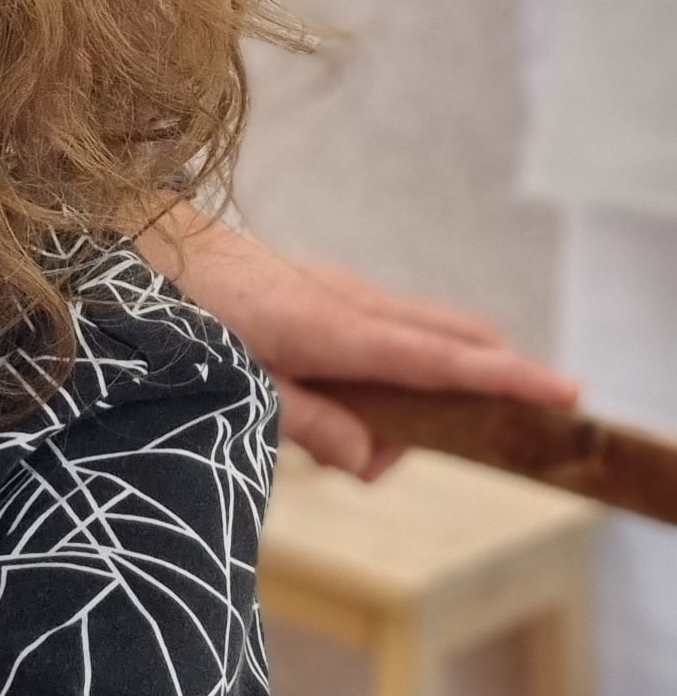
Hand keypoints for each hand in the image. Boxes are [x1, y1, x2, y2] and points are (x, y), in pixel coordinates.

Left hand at [142, 206, 578, 477]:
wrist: (131, 238)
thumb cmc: (175, 314)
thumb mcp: (234, 384)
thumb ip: (307, 422)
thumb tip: (372, 458)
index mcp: (331, 329)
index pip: (436, 361)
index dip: (503, 381)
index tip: (563, 393)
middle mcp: (342, 300)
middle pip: (443, 337)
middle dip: (486, 376)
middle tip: (515, 415)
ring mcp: (329, 287)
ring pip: (409, 333)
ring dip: (421, 381)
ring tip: (364, 438)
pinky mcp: (310, 286)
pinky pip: (374, 326)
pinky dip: (385, 363)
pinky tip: (341, 400)